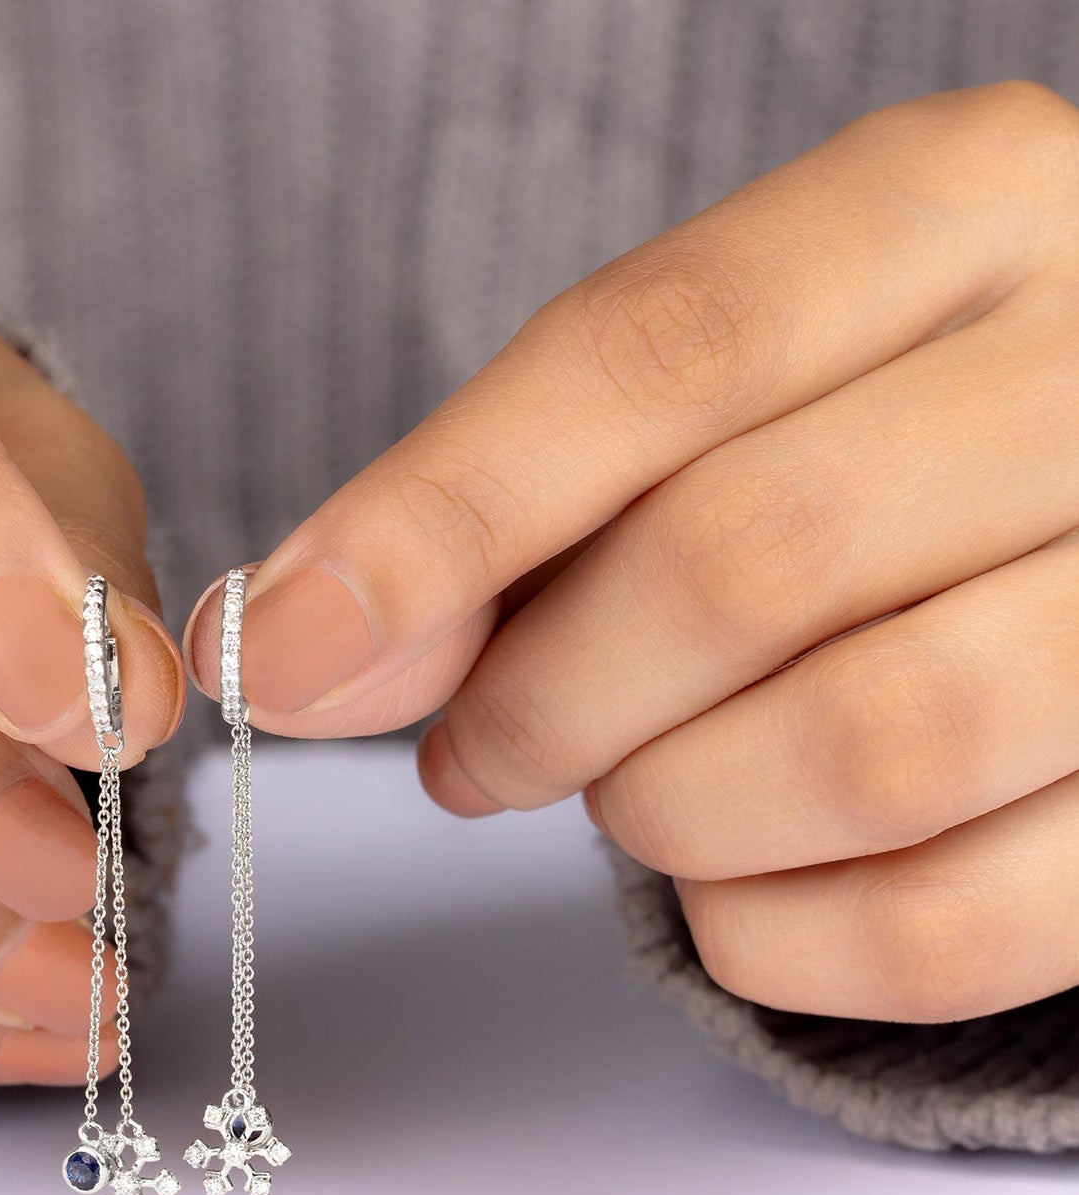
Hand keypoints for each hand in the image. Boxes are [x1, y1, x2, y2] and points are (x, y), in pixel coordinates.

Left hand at [189, 81, 1078, 1023]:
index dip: (439, 520)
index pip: (665, 352)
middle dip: (542, 699)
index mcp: (966, 209)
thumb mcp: (694, 408)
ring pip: (865, 749)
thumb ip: (503, 500)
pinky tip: (726, 888)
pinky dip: (770, 937)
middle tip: (472, 754)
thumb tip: (288, 640)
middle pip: (749, 560)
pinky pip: (941, 929)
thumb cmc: (848, 452)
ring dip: (664, 812)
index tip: (276, 653)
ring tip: (630, 792)